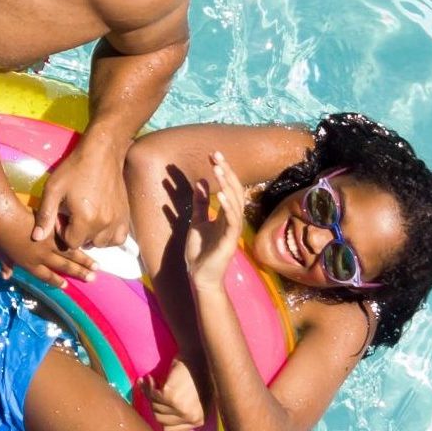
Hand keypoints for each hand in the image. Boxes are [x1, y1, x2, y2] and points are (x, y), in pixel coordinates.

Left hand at [0, 201, 94, 290]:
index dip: (56, 281)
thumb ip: (6, 265)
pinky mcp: (53, 228)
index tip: (66, 285)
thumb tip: (5, 276)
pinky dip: (78, 238)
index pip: (46, 275)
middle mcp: (42, 256)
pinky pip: (68, 235)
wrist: (3, 215)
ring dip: (84, 260)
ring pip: (71, 253)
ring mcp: (49, 243)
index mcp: (29, 264)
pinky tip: (90, 239)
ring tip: (97, 266)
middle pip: (64, 266)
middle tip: (92, 279)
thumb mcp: (1, 252)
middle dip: (79, 273)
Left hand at [32, 146, 129, 248]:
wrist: (102, 152)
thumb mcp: (54, 189)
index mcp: (86, 219)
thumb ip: (45, 215)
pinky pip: (118, 238)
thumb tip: (37, 238)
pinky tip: (100, 224)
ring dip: (92, 236)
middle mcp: (104, 223)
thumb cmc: (75, 168)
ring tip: (86, 218)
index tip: (62, 215)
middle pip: (86, 243)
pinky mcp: (125, 215)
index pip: (71, 243)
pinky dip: (109, 236)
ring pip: (102, 243)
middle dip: (76, 233)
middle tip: (72, 213)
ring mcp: (117, 220)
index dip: (62, 231)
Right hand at [139, 357, 206, 430]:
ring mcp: (181, 408)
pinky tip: (150, 379)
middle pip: (160, 421)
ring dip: (151, 395)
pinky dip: (149, 387)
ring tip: (152, 382)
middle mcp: (191, 417)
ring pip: (155, 409)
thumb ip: (187, 421)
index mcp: (199, 420)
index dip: (163, 416)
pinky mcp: (171, 397)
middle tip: (154, 389)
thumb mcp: (198, 401)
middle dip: (155, 405)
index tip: (160, 402)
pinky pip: (152, 397)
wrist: (200, 355)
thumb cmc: (199, 375)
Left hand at [184, 150, 243, 290]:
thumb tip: (200, 181)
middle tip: (216, 154)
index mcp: (226, 214)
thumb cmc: (200, 251)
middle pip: (234, 190)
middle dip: (226, 171)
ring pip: (234, 201)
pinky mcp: (230, 239)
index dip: (222, 170)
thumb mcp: (197, 222)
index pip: (228, 187)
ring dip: (226, 184)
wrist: (199, 276)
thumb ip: (200, 203)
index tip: (213, 155)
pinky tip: (220, 194)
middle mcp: (232, 218)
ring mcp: (233, 229)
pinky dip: (227, 205)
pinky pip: (231, 219)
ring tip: (218, 169)